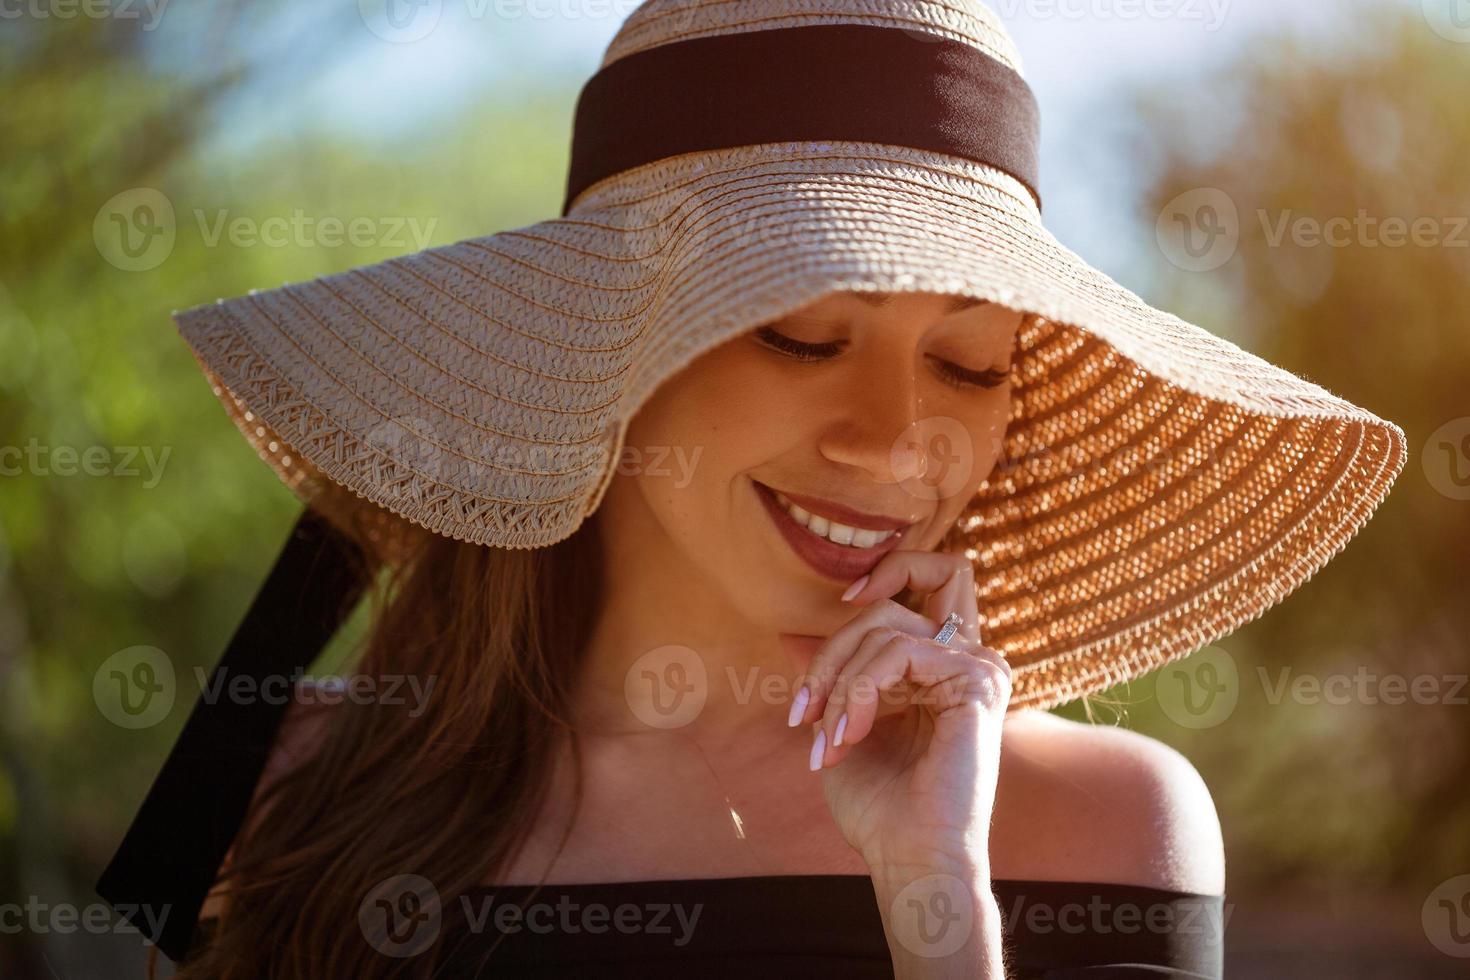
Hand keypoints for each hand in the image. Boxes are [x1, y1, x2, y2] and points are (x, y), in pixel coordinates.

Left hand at [787, 549, 1012, 874]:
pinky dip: (860, 689)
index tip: (823, 626)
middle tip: (804, 714)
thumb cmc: (879, 808)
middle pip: (888, 605)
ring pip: (885, 626)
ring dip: (838, 682)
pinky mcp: (978, 680)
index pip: (917, 585)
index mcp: (940, 667)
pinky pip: (900, 650)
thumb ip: (829, 678)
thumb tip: (789, 634)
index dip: (882, 578)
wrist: (910, 860)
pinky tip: (851, 733)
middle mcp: (965, 660)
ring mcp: (977, 667)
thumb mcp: (840, 726)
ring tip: (827, 738)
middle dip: (831, 653)